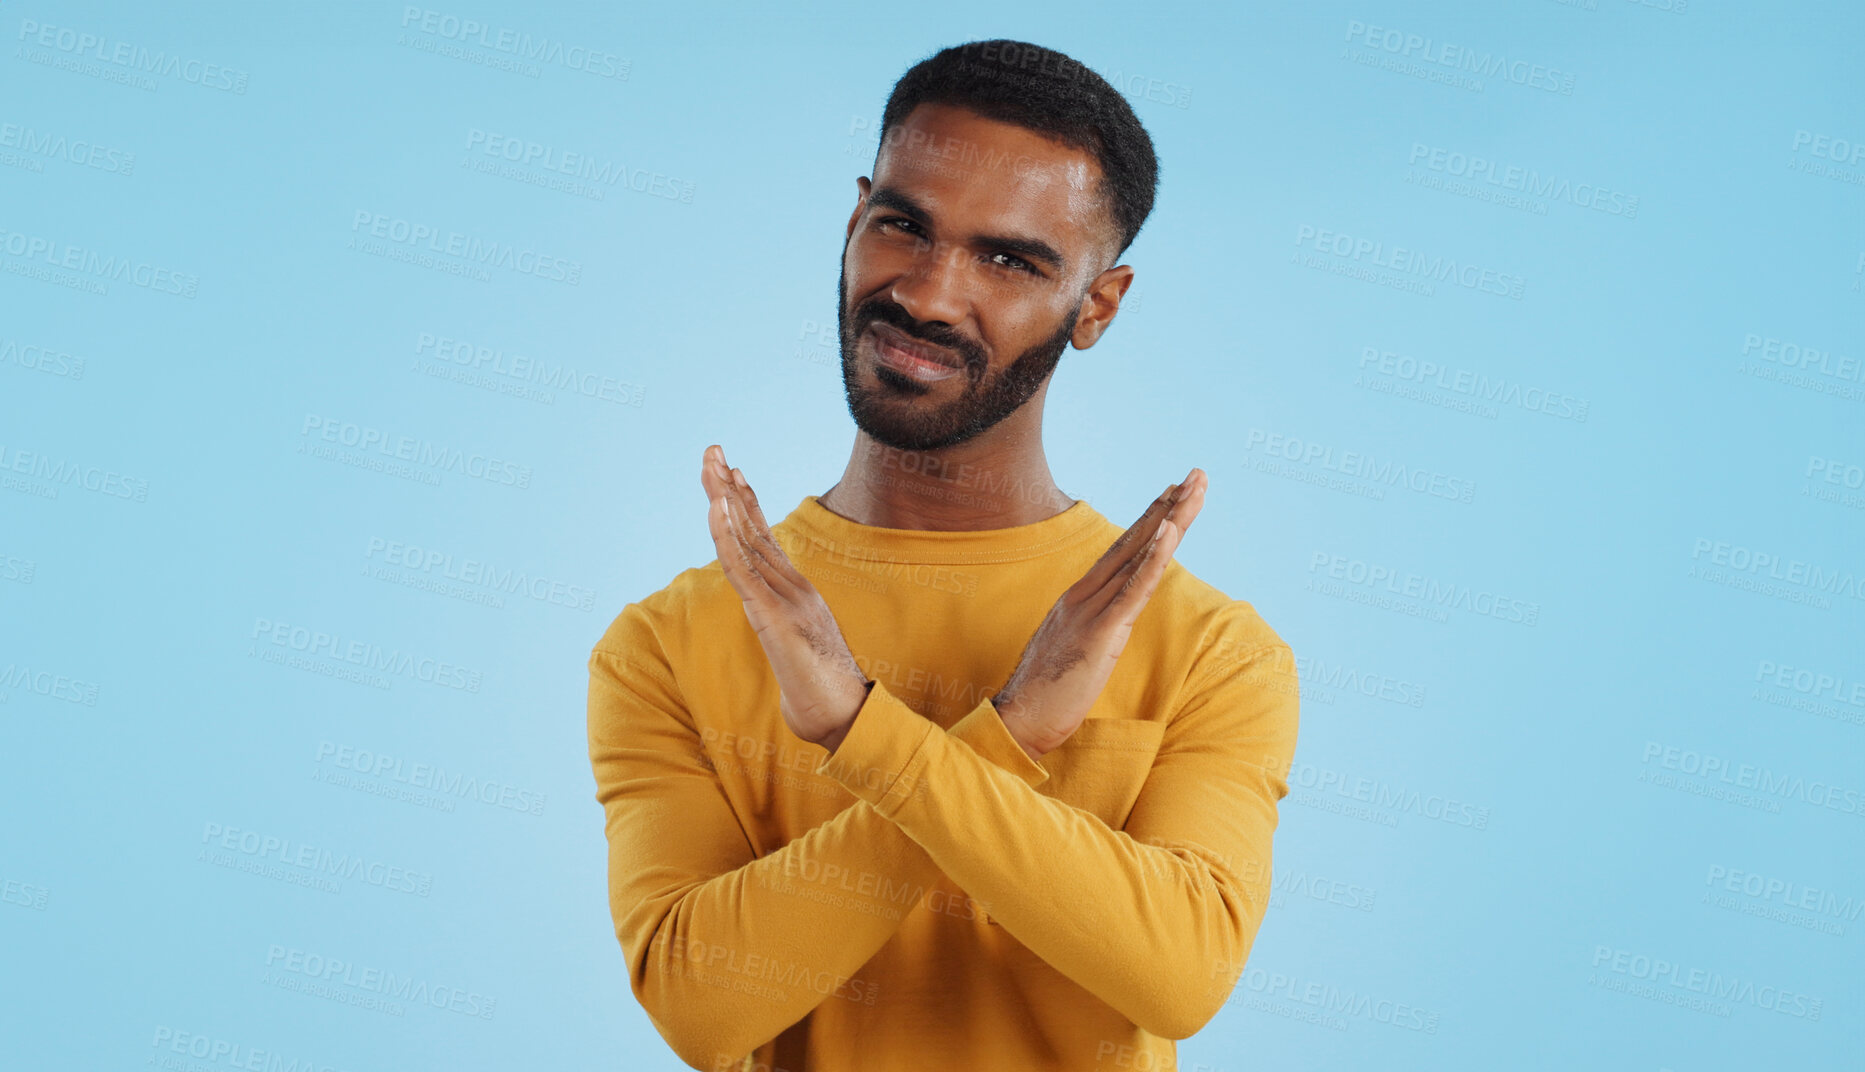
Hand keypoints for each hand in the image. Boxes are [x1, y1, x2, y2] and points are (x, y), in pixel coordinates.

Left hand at [702, 445, 872, 752]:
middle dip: (729, 487)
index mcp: (796, 593)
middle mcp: (792, 586)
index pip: (765, 540)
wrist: (845, 719)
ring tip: (711, 463)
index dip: (746, 504)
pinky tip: (715, 508)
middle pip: (753, 527)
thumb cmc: (822, 697)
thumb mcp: (797, 657)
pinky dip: (727, 535)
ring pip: (747, 538)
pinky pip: (744, 568)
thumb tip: (782, 643)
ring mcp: (784, 597)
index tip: (732, 473)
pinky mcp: (773, 615)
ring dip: (724, 497)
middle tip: (712, 449)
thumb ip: (788, 641)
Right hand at [992, 468, 1207, 759]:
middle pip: (1135, 542)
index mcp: (1079, 599)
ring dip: (1172, 519)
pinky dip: (1153, 558)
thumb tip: (1111, 623)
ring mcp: (1091, 611)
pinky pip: (1133, 589)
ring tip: (1195, 488)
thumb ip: (1093, 630)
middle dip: (1169, 506)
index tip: (1172, 493)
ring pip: (1140, 556)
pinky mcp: (1101, 633)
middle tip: (1197, 474)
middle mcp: (1085, 595)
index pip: (1122, 552)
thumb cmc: (1045, 694)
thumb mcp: (1075, 652)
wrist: (1018, 719)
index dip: (1150, 520)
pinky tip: (1170, 532)